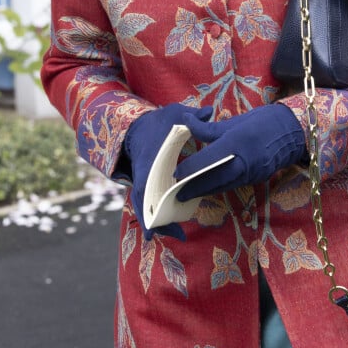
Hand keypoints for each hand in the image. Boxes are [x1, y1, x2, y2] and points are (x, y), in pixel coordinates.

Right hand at [124, 103, 212, 239]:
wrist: (139, 127)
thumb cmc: (159, 122)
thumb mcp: (174, 114)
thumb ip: (190, 115)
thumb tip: (208, 111)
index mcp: (149, 160)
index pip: (145, 183)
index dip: (149, 202)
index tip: (156, 218)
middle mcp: (144, 175)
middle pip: (145, 204)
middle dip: (157, 221)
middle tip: (178, 235)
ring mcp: (145, 183)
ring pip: (148, 208)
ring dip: (160, 222)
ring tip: (180, 236)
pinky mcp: (150, 187)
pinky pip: (153, 205)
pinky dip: (160, 217)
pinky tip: (173, 229)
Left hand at [174, 104, 305, 200]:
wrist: (292, 131)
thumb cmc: (261, 121)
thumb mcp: (234, 121)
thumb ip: (208, 129)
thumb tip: (186, 123)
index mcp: (236, 143)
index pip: (207, 160)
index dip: (190, 168)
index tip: (175, 174)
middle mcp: (244, 161)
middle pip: (214, 180)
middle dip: (195, 188)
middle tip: (177, 193)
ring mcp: (252, 173)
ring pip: (223, 185)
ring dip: (205, 190)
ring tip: (188, 192)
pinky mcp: (256, 179)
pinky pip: (233, 185)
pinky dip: (219, 186)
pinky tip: (207, 186)